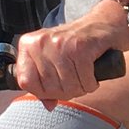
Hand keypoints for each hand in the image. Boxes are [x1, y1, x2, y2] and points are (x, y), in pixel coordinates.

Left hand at [13, 11, 128, 103]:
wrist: (103, 23)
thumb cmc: (77, 42)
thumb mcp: (53, 59)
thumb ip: (45, 83)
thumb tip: (48, 105)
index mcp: (29, 44)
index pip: (25, 81)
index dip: (42, 91)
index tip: (55, 88)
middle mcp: (41, 42)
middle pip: (49, 87)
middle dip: (66, 92)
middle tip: (76, 82)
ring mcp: (61, 43)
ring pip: (68, 86)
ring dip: (81, 88)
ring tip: (85, 78)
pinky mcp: (81, 46)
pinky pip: (85, 80)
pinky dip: (92, 83)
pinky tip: (93, 75)